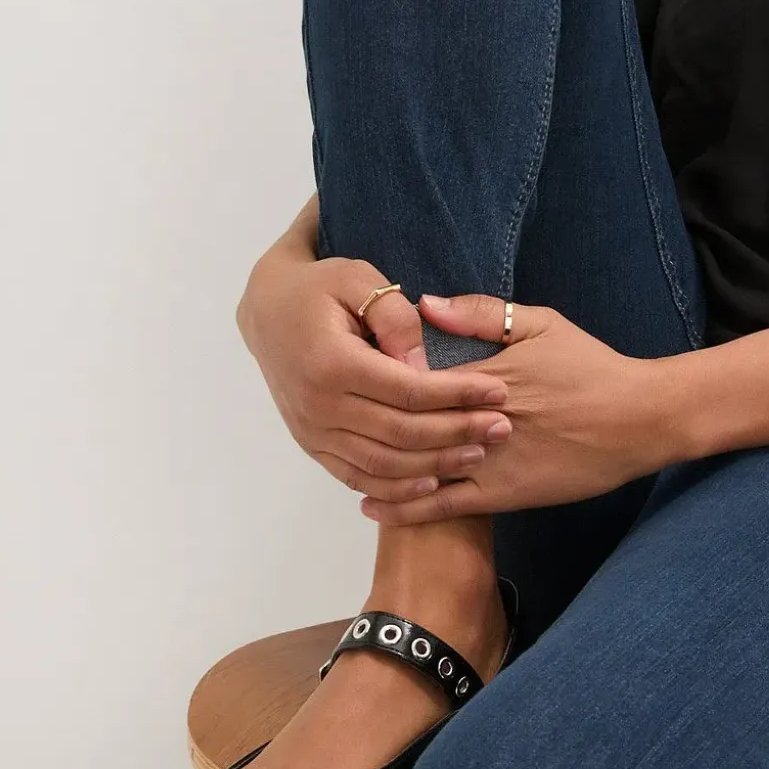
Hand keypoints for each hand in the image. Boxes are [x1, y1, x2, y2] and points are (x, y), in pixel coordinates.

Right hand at [235, 250, 517, 502]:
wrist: (266, 311)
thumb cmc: (320, 288)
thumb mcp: (358, 279)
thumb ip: (395, 317)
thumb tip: (425, 364)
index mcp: (332, 363)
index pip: (409, 390)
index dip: (459, 394)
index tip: (500, 391)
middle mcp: (319, 405)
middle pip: (401, 433)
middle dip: (458, 432)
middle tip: (502, 428)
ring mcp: (311, 431)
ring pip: (381, 464)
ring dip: (434, 465)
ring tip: (478, 454)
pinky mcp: (311, 445)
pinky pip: (355, 477)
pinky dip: (395, 488)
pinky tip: (432, 484)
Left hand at [357, 293, 667, 524]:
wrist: (636, 419)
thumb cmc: (590, 366)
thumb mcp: (541, 324)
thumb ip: (481, 314)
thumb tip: (425, 304)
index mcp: (482, 375)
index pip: (413, 378)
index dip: (377, 378)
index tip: (343, 370)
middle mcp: (478, 422)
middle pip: (407, 425)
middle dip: (365, 422)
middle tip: (325, 416)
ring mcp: (489, 462)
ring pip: (417, 469)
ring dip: (375, 467)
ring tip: (339, 461)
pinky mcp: (504, 494)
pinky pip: (443, 505)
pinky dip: (404, 506)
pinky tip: (371, 504)